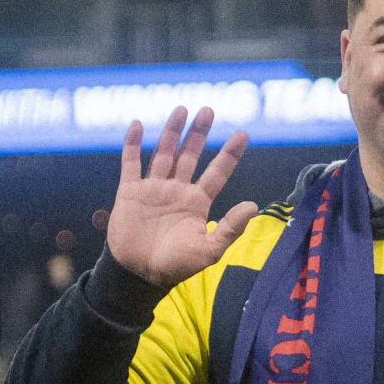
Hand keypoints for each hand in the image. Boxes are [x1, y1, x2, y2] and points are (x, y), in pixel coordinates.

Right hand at [105, 108, 256, 285]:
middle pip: (190, 155)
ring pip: (164, 153)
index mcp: (197, 202)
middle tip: (208, 110)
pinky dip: (133, 145)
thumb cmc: (175, 266)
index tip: (243, 134)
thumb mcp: (208, 250)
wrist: (138, 274)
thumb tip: (253, 206)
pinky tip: (138, 125)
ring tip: (181, 109)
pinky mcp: (130, 192)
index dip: (229, 154)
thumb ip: (229, 228)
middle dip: (199, 133)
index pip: (217, 173)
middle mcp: (177, 190)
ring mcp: (153, 189)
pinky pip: (131, 163)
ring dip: (172, 132)